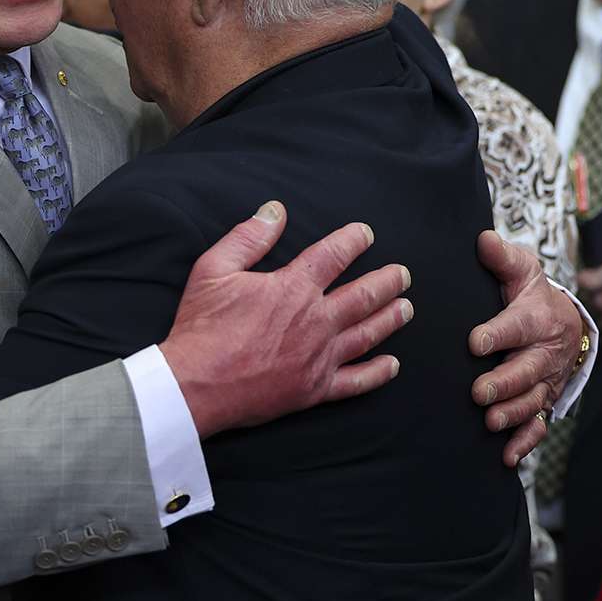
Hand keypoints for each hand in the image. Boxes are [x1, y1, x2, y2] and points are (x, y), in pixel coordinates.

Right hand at [160, 201, 411, 437]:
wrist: (194, 385)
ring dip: (391, 319)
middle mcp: (316, 320)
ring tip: (407, 308)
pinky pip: (356, 382)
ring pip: (368, 334)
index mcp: (294, 288)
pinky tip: (392, 366)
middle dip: (387, 281)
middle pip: (364, 295)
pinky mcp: (314, 389)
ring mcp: (319, 357)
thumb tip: (275, 210)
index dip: (353, 240)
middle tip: (403, 274)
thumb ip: (249, 238)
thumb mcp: (214, 269)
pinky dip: (377, 373)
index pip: (334, 255)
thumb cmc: (202, 326)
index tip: (366, 234)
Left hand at [470, 231, 583, 466]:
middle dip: (504, 383)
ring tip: (491, 421)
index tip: (475, 341)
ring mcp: (545, 381)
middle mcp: (545, 354)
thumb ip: (501, 258)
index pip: (517, 326)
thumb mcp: (521, 271)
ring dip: (513, 413)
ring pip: (533, 401)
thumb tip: (481, 239)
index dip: (497, 334)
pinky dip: (525, 443)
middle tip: (478, 391)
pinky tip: (507, 457)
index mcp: (537, 319)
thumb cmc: (533, 295)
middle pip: (527, 371)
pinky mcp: (543, 402)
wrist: (566, 323)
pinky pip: (538, 425)